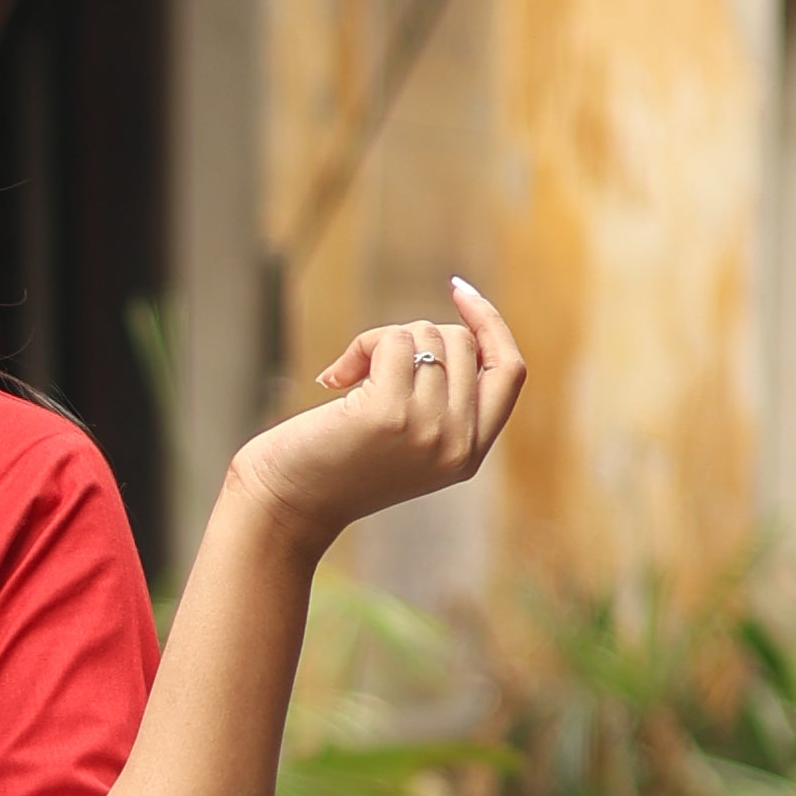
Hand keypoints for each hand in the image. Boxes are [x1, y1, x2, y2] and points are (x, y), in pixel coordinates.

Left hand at [232, 276, 525, 553]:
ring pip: (426, 336)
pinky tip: (333, 380)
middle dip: (415, 337)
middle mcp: (458, 445)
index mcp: (470, 455)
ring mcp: (428, 429)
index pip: (509, 372)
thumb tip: (453, 328)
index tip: (459, 291)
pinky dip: (360, 347)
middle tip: (371, 368)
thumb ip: (441, 400)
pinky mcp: (388, 414)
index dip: (489, 324)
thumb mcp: (407, 441)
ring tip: (350, 379)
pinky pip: (391, 341)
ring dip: (380, 342)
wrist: (286, 505)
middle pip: (462, 343)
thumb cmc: (335, 465)